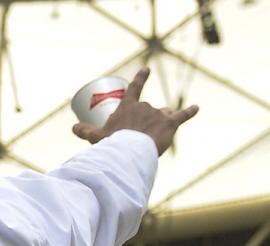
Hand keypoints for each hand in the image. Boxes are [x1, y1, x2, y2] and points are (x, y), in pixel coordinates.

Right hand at [72, 66, 197, 155]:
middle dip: (145, 119)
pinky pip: (182, 115)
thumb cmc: (112, 144)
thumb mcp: (95, 137)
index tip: (147, 68)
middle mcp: (145, 106)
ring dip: (160, 121)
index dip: (141, 77)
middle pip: (148, 108)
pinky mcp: (170, 124)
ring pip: (162, 113)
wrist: (129, 152)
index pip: (135, 87)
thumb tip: (73, 127)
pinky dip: (189, 112)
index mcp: (128, 106)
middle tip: (136, 137)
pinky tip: (196, 108)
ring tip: (154, 135)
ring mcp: (158, 114)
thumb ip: (84, 131)